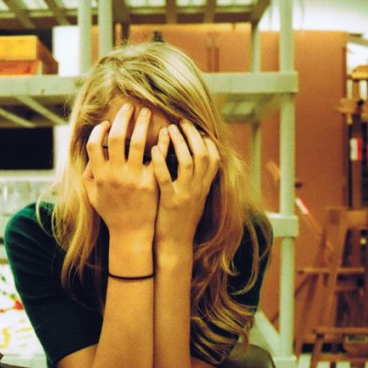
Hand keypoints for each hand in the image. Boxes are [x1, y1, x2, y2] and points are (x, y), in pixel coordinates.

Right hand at [83, 103, 157, 238]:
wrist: (131, 233)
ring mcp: (133, 177)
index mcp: (99, 175)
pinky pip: (156, 156)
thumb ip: (88, 175)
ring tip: (146, 113)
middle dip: (123, 118)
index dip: (100, 130)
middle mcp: (115, 174)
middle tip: (130, 107)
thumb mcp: (93, 196)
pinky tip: (165, 132)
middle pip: (117, 137)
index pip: (94, 144)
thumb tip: (90, 155)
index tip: (108, 124)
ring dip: (141, 123)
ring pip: (137, 142)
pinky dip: (161, 142)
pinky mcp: (150, 182)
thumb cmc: (111, 214)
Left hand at [150, 120, 219, 245]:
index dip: (206, 140)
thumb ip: (195, 179)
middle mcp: (198, 189)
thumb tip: (192, 158)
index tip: (196, 127)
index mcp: (204, 187)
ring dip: (179, 143)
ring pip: (188, 162)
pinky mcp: (170, 202)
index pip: (213, 158)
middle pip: (202, 154)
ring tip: (169, 129)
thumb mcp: (194, 198)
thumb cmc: (180, 220)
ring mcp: (185, 195)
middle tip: (181, 122)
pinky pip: (166, 178)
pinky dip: (161, 162)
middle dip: (193, 135)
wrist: (175, 245)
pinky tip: (154, 150)